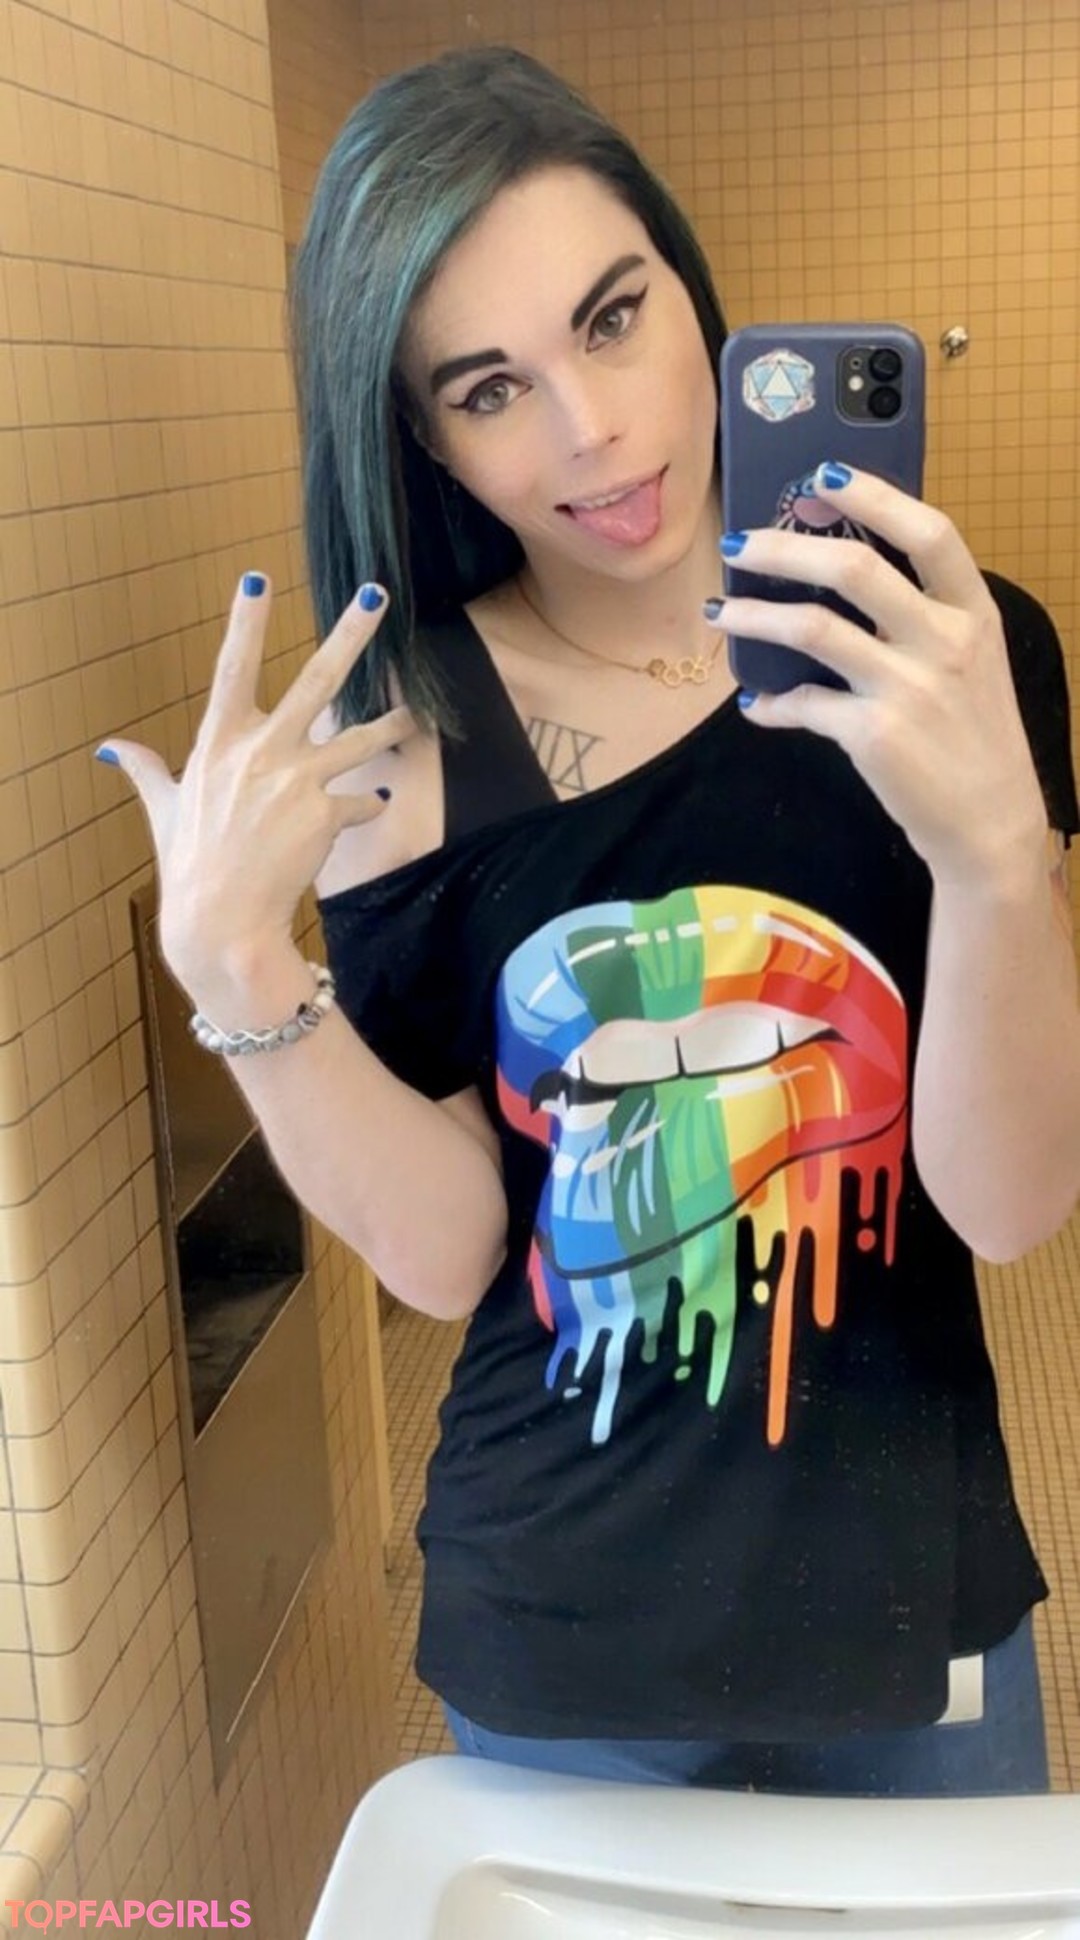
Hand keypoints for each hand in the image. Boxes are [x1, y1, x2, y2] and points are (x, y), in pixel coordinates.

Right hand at [96, 573, 415, 984]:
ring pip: (359, 738)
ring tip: (412, 714)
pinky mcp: (324, 814)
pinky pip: (358, 800)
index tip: (258, 576)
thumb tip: (114, 750)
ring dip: (389, 725)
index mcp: (220, 740)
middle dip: (351, 634)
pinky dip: (364, 803)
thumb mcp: (165, 810)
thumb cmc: (190, 864)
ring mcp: (297, 780)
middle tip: (377, 595)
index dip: (245, 621)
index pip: (232, 666)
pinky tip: (368, 804)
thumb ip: (148, 771)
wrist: (222, 921)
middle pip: (318, 680)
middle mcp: (262, 751)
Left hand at [713, 463, 1047, 885]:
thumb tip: (841, 573)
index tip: (823, 475)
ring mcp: (908, 688)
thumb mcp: (972, 663)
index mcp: (972, 613)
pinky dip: (772, 705)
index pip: (930, 533)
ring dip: (754, 617)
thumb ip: (924, 617)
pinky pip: (804, 704)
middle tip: (737, 543)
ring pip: (812, 629)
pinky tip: (757, 706)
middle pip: (853, 570)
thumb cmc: (972, 736)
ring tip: (719, 612)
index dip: (875, 496)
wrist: (990, 824)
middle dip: (783, 548)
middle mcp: (944, 642)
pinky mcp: (874, 735)